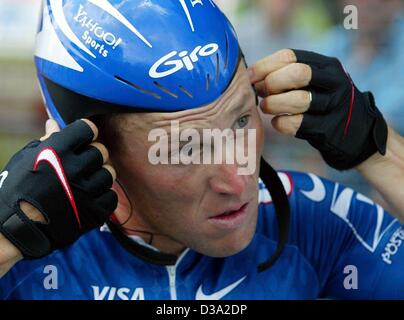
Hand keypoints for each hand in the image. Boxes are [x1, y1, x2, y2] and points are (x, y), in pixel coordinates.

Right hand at [0, 119, 117, 258]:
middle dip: (93, 156)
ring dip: (99, 177)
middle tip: (81, 166)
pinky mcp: (94, 213)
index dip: (87, 133)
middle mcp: (74, 169)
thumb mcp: (25, 160)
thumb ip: (45, 141)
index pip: (88, 129)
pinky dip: (103, 197)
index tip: (83, 140)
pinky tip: (90, 199)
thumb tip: (54, 123)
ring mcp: (86, 192)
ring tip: (84, 184)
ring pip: (109, 173)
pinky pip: (112, 197)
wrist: (13, 230)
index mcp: (56, 152)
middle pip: (102, 151)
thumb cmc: (15, 191)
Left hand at [249, 49, 387, 169]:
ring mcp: (334, 107)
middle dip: (272, 83)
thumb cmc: (323, 105)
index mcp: (326, 65)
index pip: (290, 56)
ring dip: (274, 104)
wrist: (356, 135)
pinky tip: (278, 122)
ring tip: (266, 107)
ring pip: (299, 100)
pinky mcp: (329, 130)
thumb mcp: (314, 83)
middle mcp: (334, 82)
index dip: (264, 66)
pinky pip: (297, 124)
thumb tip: (251, 77)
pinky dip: (281, 123)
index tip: (250, 78)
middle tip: (261, 93)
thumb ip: (288, 76)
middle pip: (297, 73)